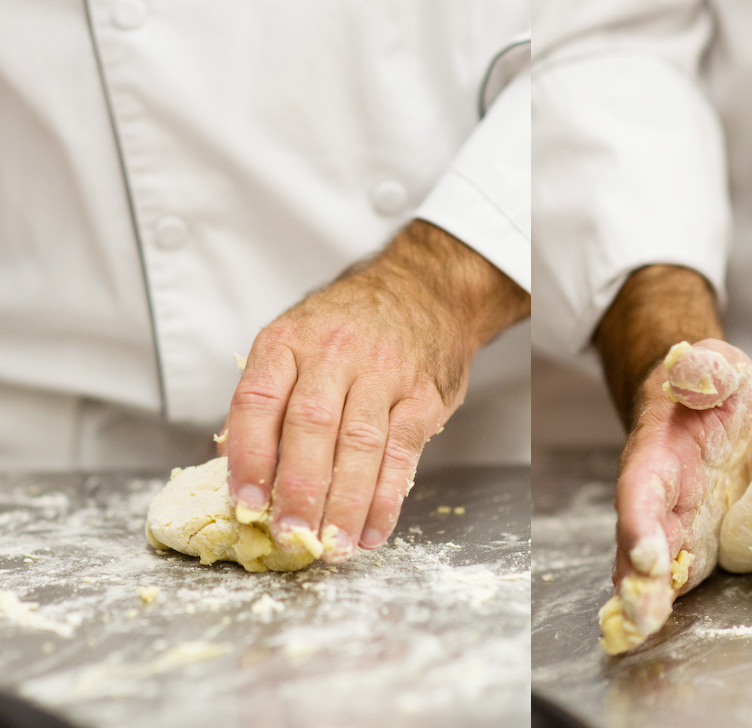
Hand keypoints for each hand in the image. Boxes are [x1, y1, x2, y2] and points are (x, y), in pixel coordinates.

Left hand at [225, 220, 527, 562]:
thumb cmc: (353, 327)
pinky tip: (372, 529)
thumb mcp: (300, 339)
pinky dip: (386, 497)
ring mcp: (384, 371)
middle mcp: (335, 351)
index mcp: (290, 340)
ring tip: (330, 546)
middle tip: (290, 536)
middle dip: (298, 490)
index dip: (248, 456)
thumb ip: (272, 398)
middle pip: (310, 427)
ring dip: (344, 503)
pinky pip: (402, 452)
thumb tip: (239, 471)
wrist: (425, 292)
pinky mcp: (423, 394)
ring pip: (359, 445)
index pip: (258, 400)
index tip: (246, 502)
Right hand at [592, 265, 751, 647]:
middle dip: (636, 576)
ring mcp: (671, 519)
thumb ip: (707, 368)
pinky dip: (663, 603)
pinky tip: (656, 633)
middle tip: (641, 614)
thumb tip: (698, 371)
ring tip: (644, 631)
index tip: (647, 554)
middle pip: (637, 536)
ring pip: (649, 564)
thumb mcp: (717, 364)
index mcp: (658, 449)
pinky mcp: (691, 539)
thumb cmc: (712, 384)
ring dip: (645, 598)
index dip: (640, 520)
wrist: (708, 404)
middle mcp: (656, 490)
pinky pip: (674, 575)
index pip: (641, 485)